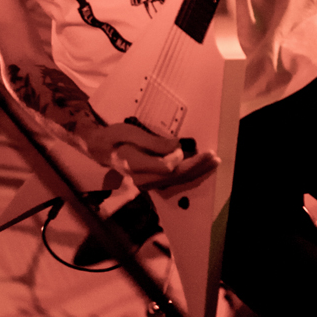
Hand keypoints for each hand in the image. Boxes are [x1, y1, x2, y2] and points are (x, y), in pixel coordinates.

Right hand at [80, 122, 219, 189]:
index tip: (186, 147)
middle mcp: (143, 179)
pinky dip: (190, 174)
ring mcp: (148, 183)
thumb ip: (153, 143)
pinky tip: (201, 168)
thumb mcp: (131, 133)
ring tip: (213, 162)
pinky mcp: (152, 182)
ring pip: (177, 180)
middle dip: (197, 167)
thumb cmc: (116, 137)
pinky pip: (174, 181)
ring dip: (197, 171)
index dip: (180, 159)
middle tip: (214, 157)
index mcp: (135, 165)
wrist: (102, 150)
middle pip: (176, 176)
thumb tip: (177, 148)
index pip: (165, 168)